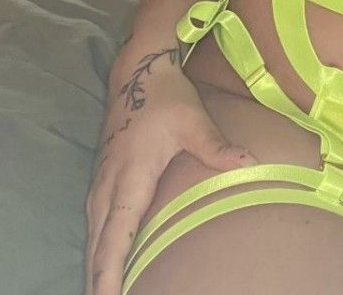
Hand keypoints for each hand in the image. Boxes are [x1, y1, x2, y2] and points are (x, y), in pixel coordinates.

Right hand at [84, 47, 257, 294]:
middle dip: (99, 279)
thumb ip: (217, 147)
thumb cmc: (166, 95)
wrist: (138, 69)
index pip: (115, 236)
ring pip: (92, 237)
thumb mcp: (194, 119)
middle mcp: (108, 186)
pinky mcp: (101, 180)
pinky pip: (95, 225)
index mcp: (130, 177)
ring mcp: (100, 183)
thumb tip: (250, 164)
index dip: (109, 272)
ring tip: (105, 293)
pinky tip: (103, 264)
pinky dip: (97, 249)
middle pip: (97, 246)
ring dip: (96, 266)